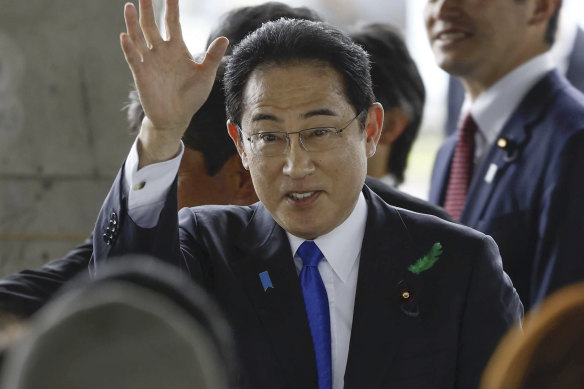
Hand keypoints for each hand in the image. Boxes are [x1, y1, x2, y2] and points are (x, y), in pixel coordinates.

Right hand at [120, 0, 227, 166]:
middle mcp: (161, 51)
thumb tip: (224, 38)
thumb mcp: (205, 75)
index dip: (171, 6)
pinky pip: (133, 58)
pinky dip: (128, 48)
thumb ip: (212, 57)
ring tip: (129, 6)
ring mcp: (149, 61)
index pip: (173, 22)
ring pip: (138, 37)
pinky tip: (124, 36)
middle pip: (152, 25)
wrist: (177, 118)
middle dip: (148, 8)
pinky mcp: (141, 74)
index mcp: (177, 49)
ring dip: (132, 23)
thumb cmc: (192, 97)